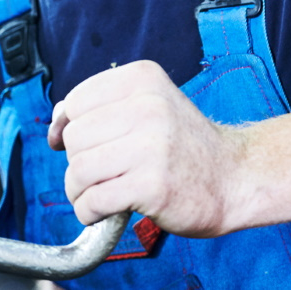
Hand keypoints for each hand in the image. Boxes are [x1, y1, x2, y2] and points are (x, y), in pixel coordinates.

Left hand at [47, 61, 248, 236]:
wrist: (236, 178)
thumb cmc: (185, 146)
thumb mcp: (149, 106)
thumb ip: (101, 107)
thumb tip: (55, 122)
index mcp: (143, 79)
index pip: (75, 102)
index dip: (66, 127)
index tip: (77, 144)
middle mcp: (147, 107)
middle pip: (73, 137)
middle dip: (78, 161)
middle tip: (102, 173)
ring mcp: (151, 147)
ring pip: (78, 170)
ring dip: (79, 190)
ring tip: (100, 193)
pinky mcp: (152, 186)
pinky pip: (93, 201)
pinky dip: (88, 212)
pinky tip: (103, 211)